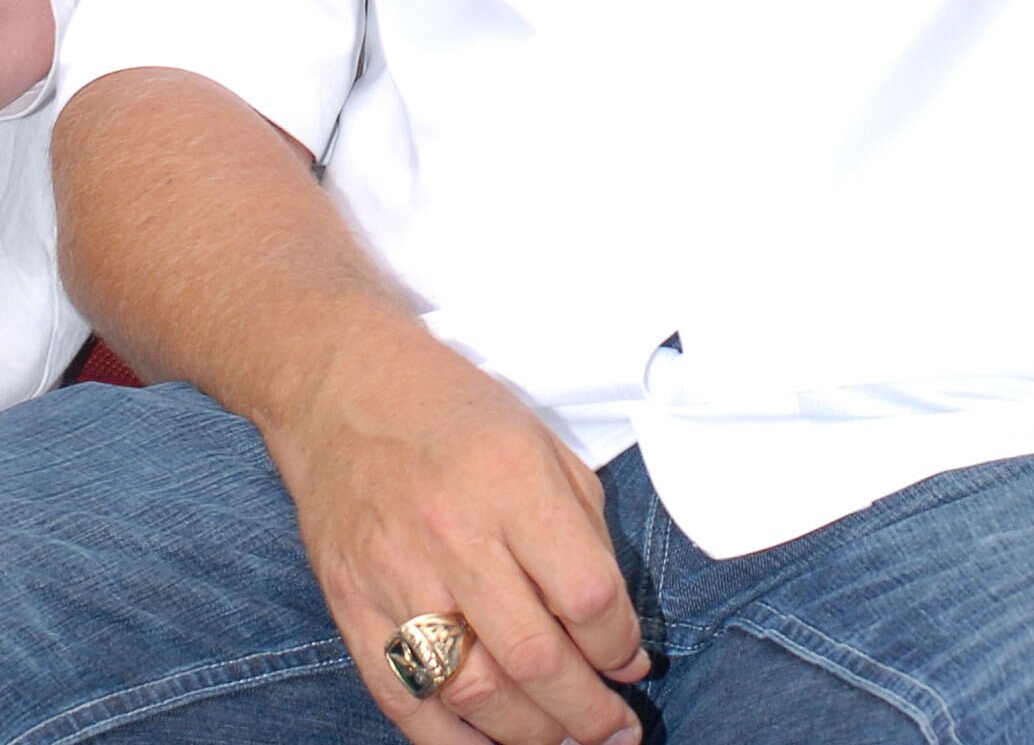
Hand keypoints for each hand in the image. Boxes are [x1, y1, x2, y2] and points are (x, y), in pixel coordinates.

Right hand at [266, 316, 647, 744]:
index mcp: (512, 482)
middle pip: (534, 657)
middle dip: (587, 711)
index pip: (587, 594)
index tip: (633, 663)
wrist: (340, 385)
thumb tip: (614, 630)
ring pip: (473, 692)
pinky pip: (404, 700)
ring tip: (566, 740)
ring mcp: (396, 577)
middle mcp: (455, 535)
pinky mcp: (351, 608)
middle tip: (616, 731)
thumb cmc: (453, 409)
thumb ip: (581, 531)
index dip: (621, 644)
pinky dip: (451, 742)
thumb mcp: (540, 441)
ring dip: (530, 735)